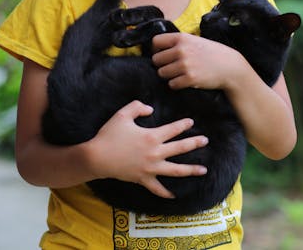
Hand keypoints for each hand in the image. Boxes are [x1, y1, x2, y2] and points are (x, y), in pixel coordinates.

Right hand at [87, 100, 208, 198]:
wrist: (97, 157)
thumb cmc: (109, 135)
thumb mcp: (122, 114)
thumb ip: (138, 107)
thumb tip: (150, 109)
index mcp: (151, 136)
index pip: (173, 129)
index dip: (183, 125)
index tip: (191, 122)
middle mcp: (155, 153)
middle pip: (180, 148)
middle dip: (194, 143)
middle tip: (205, 141)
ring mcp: (150, 168)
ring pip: (175, 170)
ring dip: (190, 170)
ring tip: (203, 170)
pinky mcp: (143, 179)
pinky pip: (157, 188)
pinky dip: (166, 192)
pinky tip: (174, 195)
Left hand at [151, 32, 247, 90]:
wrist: (230, 67)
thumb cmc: (212, 53)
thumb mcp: (195, 40)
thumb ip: (179, 42)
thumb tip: (158, 49)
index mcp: (182, 38)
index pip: (156, 41)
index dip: (156, 49)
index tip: (161, 54)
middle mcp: (181, 50)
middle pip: (156, 60)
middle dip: (162, 65)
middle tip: (171, 67)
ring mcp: (185, 65)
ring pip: (162, 73)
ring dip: (168, 75)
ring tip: (178, 74)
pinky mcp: (190, 79)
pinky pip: (172, 84)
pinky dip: (176, 84)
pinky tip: (184, 81)